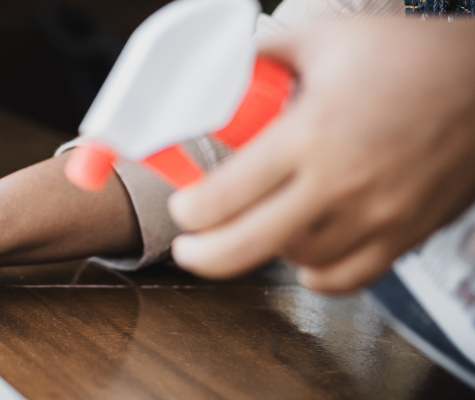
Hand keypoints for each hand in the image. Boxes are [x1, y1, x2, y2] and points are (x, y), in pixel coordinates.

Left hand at [168, 19, 474, 292]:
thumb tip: (220, 71)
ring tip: (256, 229)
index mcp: (310, 134)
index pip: (224, 196)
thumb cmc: (411, 55)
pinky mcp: (406, 232)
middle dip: (203, 255)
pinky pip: (349, 278)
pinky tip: (304, 252)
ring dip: (267, 250)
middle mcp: (340, 182)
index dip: (190, 211)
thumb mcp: (324, 39)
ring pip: (297, 261)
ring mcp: (377, 214)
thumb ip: (264, 57)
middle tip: (190, 248)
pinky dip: (318, 273)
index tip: (184, 206)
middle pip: (246, 246)